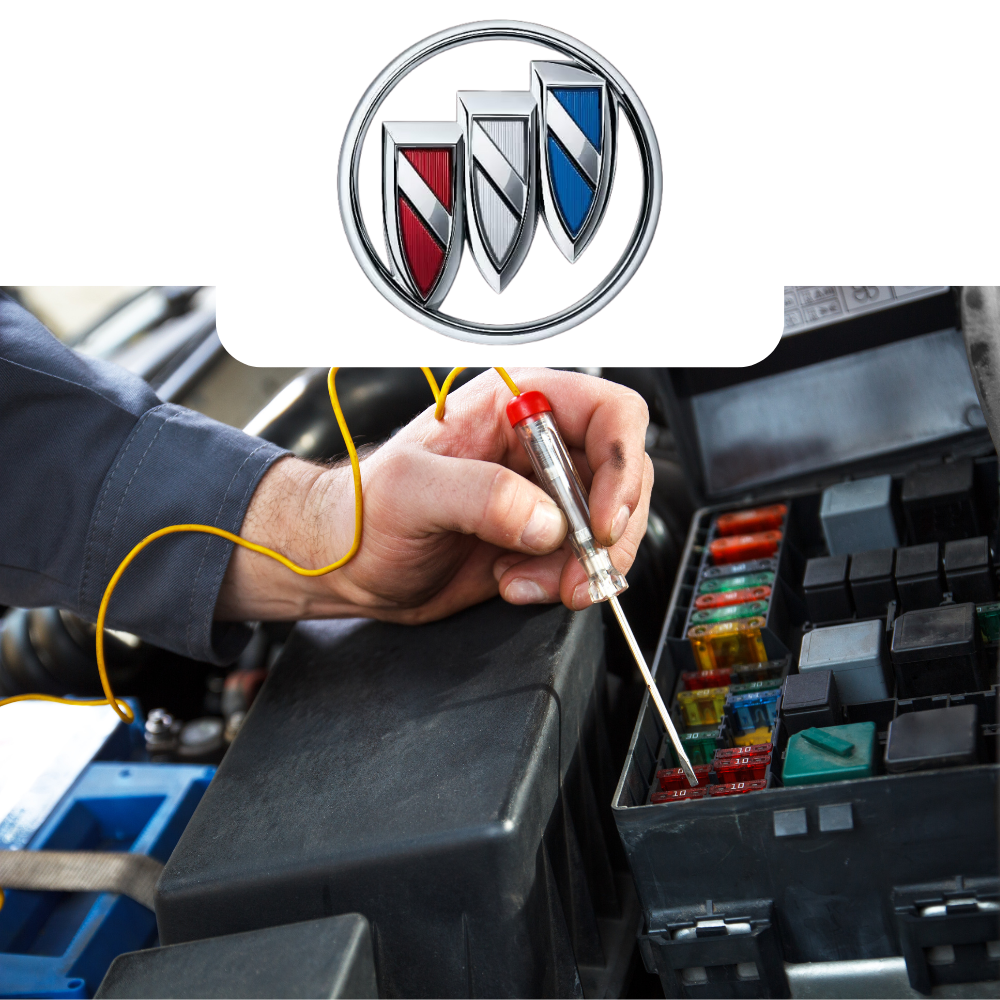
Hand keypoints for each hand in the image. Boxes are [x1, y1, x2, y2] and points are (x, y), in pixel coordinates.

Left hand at [215, 368, 653, 623]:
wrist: (348, 564)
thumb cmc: (363, 510)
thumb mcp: (410, 491)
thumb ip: (478, 494)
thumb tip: (546, 521)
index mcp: (514, 407)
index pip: (608, 413)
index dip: (620, 464)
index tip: (601, 519)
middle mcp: (537, 447)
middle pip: (622, 476)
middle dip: (606, 532)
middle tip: (575, 570)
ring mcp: (542, 496)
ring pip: (609, 526)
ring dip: (581, 566)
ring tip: (523, 581)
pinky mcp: (539, 540)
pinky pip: (582, 561)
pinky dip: (562, 583)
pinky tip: (514, 583)